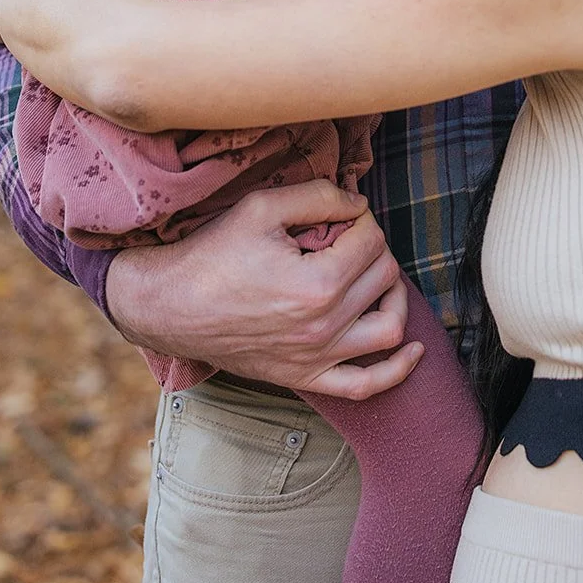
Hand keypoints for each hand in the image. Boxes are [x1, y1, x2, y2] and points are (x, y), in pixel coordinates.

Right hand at [107, 180, 423, 398]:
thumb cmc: (212, 253)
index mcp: (317, 284)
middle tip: (345, 237)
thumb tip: (359, 203)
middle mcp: (324, 327)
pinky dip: (397, 371)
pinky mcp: (305, 378)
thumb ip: (320, 196)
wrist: (168, 305)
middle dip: (373, 248)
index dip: (360, 218)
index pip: (371, 240)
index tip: (337, 214)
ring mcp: (316, 359)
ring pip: (389, 327)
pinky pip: (365, 386)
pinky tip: (414, 349)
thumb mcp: (262, 207)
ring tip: (376, 274)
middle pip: (383, 277)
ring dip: (394, 296)